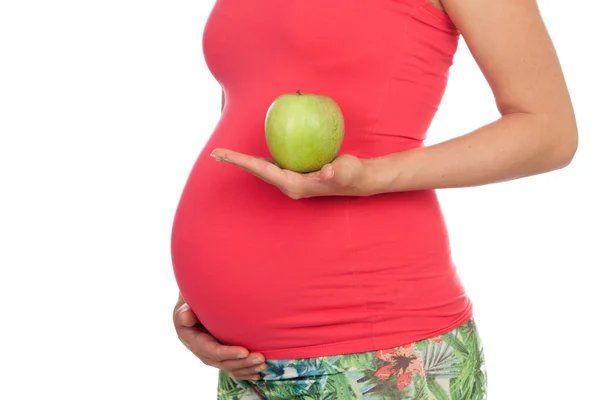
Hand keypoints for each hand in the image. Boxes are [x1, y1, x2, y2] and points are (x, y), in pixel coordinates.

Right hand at [173, 294, 266, 379]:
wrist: (192, 310)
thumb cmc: (190, 306)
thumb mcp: (184, 307)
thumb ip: (185, 312)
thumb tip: (186, 316)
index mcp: (194, 342)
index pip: (212, 351)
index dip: (228, 353)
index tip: (244, 351)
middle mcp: (204, 352)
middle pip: (224, 362)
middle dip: (243, 362)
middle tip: (260, 358)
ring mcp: (213, 356)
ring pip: (230, 367)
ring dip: (247, 368)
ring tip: (263, 364)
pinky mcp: (221, 357)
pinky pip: (233, 368)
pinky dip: (245, 372)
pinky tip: (257, 374)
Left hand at [210, 148, 367, 198]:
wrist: (358, 179)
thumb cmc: (351, 175)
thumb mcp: (345, 172)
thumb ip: (336, 172)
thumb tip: (327, 171)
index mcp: (294, 185)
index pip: (262, 171)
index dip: (242, 162)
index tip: (223, 155)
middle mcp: (288, 184)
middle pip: (257, 171)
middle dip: (236, 163)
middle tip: (215, 153)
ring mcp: (291, 180)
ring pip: (262, 169)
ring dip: (245, 162)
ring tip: (226, 154)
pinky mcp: (296, 173)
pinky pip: (273, 164)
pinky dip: (260, 159)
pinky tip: (255, 150)